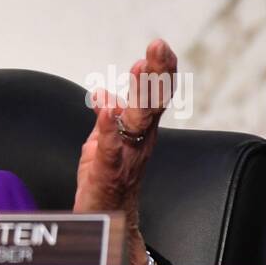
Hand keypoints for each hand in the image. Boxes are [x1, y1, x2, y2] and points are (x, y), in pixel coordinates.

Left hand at [74, 38, 176, 264]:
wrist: (106, 218)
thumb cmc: (107, 180)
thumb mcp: (104, 143)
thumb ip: (107, 119)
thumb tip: (105, 94)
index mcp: (140, 130)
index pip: (153, 95)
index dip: (158, 71)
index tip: (160, 45)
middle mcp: (140, 140)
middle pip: (152, 102)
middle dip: (156, 73)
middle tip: (158, 46)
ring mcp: (127, 156)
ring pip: (138, 121)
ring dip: (140, 93)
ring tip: (139, 67)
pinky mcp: (108, 172)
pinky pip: (110, 149)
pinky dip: (108, 129)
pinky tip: (107, 109)